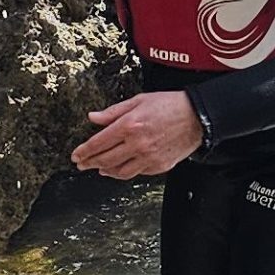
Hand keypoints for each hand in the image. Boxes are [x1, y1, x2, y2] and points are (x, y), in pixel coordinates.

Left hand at [70, 91, 204, 178]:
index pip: (98, 143)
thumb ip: (113, 112)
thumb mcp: (138, 100)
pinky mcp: (159, 165)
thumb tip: (93, 117)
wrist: (197, 116)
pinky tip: (120, 169)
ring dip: (106, 170)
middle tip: (82, 164)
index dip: (84, 151)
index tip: (76, 155)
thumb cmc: (170, 105)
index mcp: (129, 125)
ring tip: (99, 168)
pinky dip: (125, 172)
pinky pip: (137, 173)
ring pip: (119, 171)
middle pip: (105, 159)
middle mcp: (137, 144)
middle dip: (90, 163)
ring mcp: (148, 157)